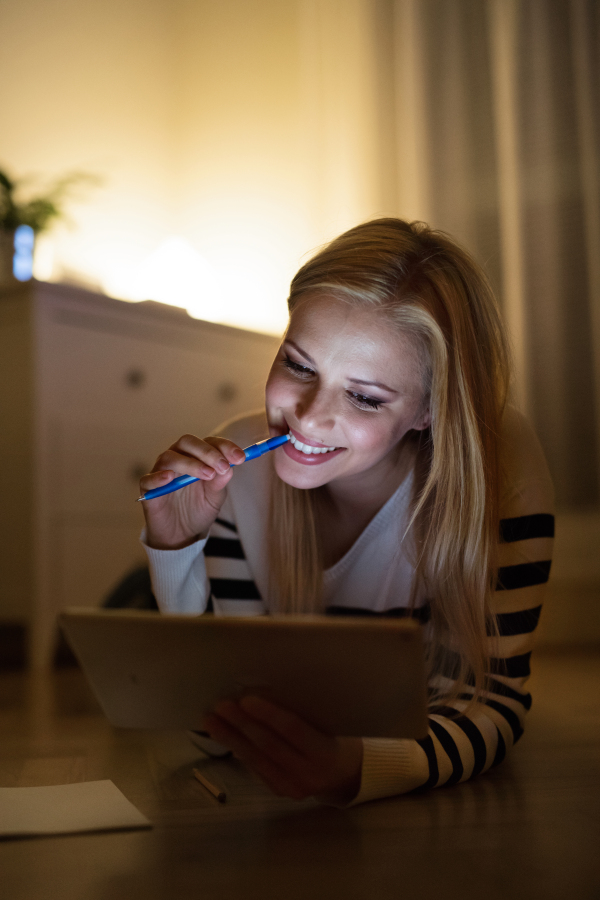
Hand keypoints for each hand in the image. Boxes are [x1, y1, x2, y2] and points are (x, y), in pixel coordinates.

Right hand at [140, 434, 244, 549]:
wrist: (181, 535)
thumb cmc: (197, 510)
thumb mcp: (214, 498)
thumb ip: (220, 482)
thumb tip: (229, 467)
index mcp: (196, 457)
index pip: (209, 442)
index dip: (224, 446)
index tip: (240, 457)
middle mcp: (178, 458)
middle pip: (188, 443)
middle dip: (208, 452)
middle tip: (223, 466)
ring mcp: (161, 471)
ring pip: (170, 457)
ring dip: (190, 463)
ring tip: (208, 475)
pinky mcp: (148, 489)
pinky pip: (149, 479)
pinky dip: (158, 476)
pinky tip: (170, 477)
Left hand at [204, 695, 362, 804]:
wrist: (346, 773)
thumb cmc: (337, 735)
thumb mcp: (330, 723)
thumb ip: (304, 713)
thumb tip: (265, 690)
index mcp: (325, 753)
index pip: (294, 730)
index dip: (269, 714)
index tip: (246, 699)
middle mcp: (309, 774)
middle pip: (269, 746)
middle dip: (242, 724)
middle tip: (221, 705)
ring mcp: (292, 787)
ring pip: (256, 759)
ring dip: (231, 738)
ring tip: (211, 720)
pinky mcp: (279, 791)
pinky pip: (255, 768)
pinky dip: (239, 750)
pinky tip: (225, 735)